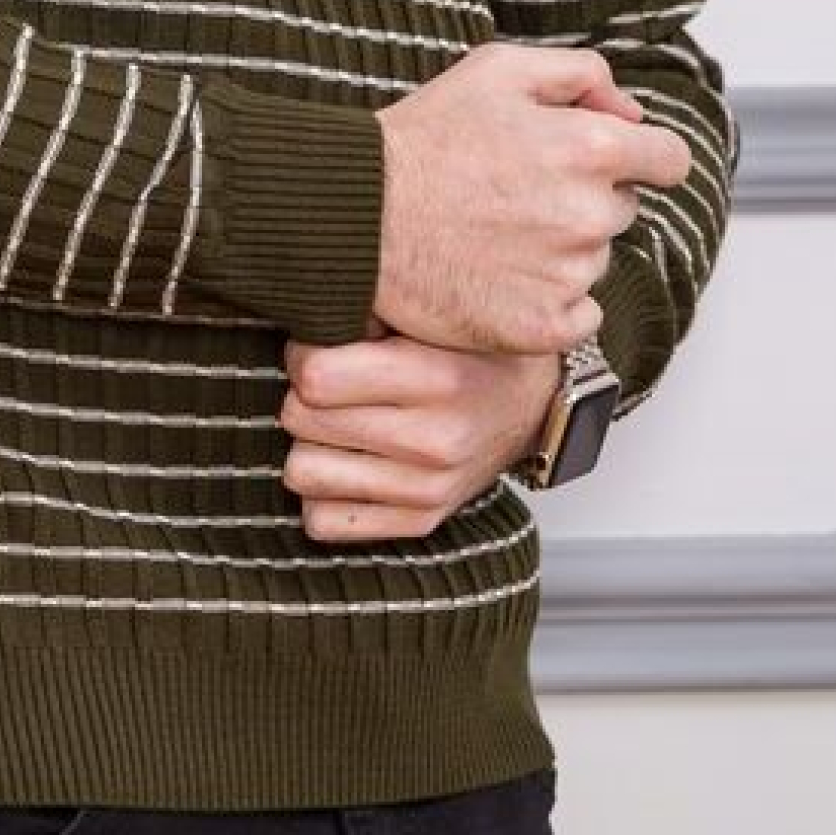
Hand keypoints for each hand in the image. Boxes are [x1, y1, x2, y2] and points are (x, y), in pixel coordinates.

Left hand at [279, 311, 562, 542]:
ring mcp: (427, 489)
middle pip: (302, 420)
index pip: (317, 376)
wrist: (534, 405)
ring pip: (302, 473)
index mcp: (439, 378)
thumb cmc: (475, 351)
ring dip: (309, 446)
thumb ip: (373, 313)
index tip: (320, 348)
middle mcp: (435, 440)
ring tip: (338, 423)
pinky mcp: (420, 521)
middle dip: (304, 396)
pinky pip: (322, 521)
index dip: (304, 354)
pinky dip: (324, 494)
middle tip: (329, 383)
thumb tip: (307, 313)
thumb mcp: (434, 315)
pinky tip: (348, 462)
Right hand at [372, 43, 691, 357]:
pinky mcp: (540, 327)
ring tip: (494, 234)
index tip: (611, 165)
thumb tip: (632, 112)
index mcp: (591, 147)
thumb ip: (583, 74)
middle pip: (622, 210)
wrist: (355, 214)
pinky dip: (551, 304)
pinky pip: (579, 317)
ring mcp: (566, 277)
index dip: (642, 157)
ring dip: (560, 251)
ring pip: (593, 261)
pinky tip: (502, 278)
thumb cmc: (421, 139)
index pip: (669, 160)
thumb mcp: (498, 69)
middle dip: (583, 198)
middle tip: (516, 193)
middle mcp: (588, 215)